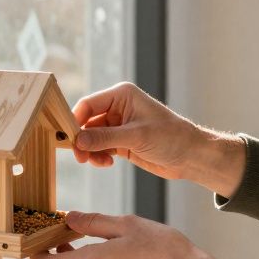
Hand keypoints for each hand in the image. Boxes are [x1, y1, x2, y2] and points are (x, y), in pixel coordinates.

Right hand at [71, 82, 245, 197]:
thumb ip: (105, 138)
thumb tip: (78, 140)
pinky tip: (106, 163)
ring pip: (91, 137)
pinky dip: (98, 156)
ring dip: (90, 150)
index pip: (88, 104)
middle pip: (86, 122)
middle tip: (80, 157)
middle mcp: (117, 107)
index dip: (75, 120)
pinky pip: (100, 147)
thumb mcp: (136, 136)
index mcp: (121, 95)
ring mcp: (118, 125)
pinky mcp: (121, 142)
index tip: (68, 139)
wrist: (190, 156)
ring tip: (97, 162)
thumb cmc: (170, 137)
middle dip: (82, 139)